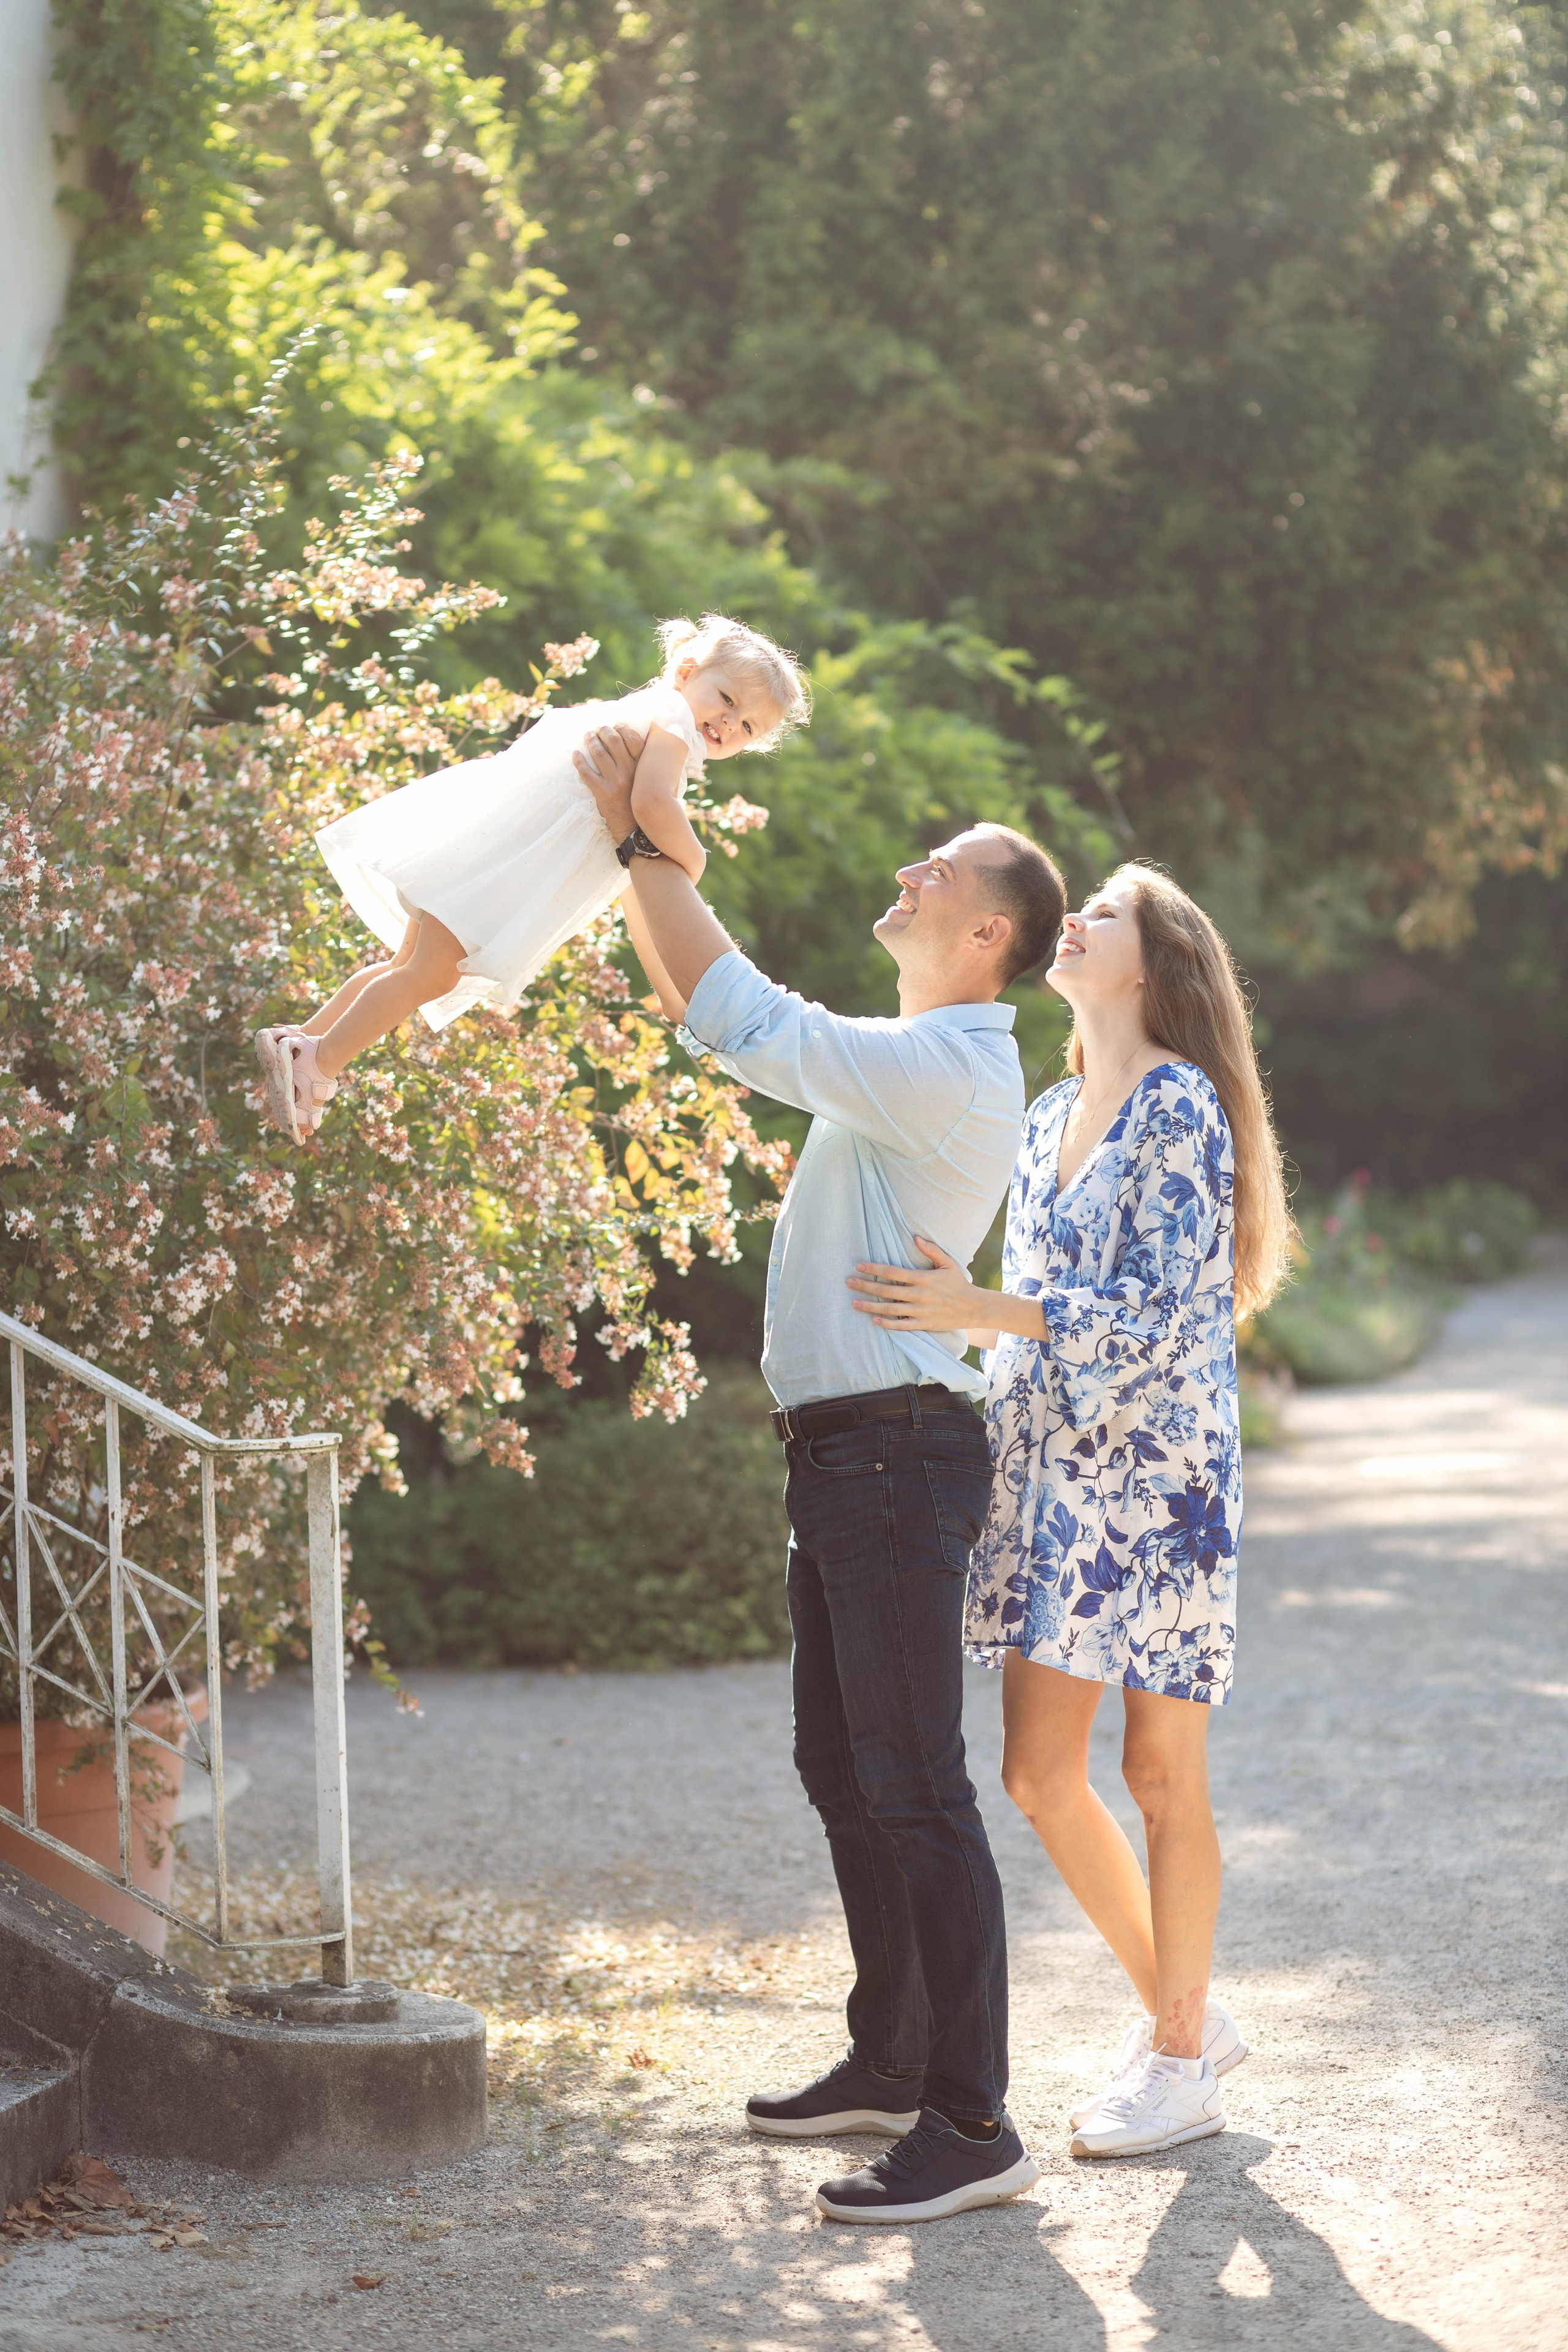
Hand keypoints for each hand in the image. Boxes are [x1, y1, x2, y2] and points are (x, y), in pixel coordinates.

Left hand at [573, 721, 645, 844]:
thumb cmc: (644, 806)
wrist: (637, 831)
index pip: (633, 739)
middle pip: (614, 741)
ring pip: (599, 753)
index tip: (616, 725)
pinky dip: (579, 761)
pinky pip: (586, 773)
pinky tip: (575, 755)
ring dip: (590, 741)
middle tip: (598, 729)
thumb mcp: (652, 785)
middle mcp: (630, 772)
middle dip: (603, 731)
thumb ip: (647, 768)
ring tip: (587, 736)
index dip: (622, 728)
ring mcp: (616, 782)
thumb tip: (642, 750)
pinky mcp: (603, 793)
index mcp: (643, 768)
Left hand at [846, 1236, 977, 1332]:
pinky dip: (887, 1324)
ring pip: (889, 1309)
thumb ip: (931, 1249)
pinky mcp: (923, 1324)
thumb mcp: (948, 1263)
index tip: (858, 1266)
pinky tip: (874, 1320)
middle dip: (865, 1286)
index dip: (874, 1268)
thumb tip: (915, 1237)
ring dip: (870, 1306)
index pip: (892, 1272)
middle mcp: (918, 1295)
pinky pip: (901, 1326)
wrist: (974, 1307)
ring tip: (854, 1303)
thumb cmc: (959, 1283)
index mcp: (922, 1278)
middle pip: (886, 1290)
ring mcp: (920, 1311)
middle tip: (848, 1283)